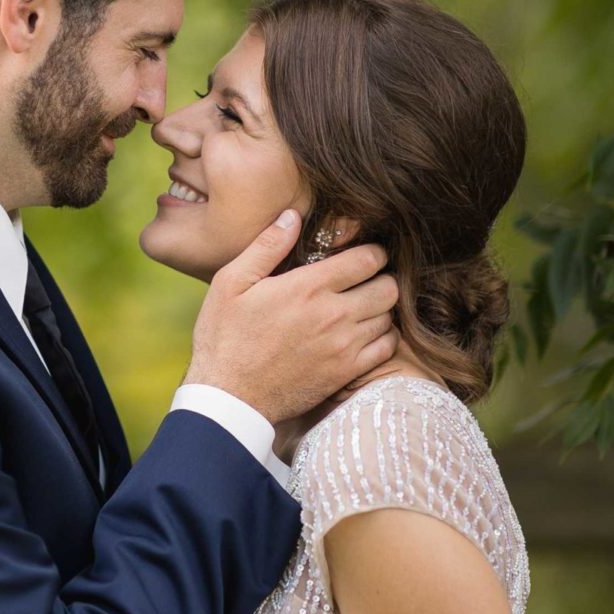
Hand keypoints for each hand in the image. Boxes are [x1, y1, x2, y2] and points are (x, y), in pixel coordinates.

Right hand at [184, 209, 399, 424]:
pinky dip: (381, 338)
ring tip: (359, 309)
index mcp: (308, 287)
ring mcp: (344, 346)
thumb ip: (266, 247)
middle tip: (363, 282)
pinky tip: (360, 335)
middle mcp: (334, 314)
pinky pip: (387, 348)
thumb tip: (292, 215)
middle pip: (388, 287)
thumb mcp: (230, 284)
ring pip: (389, 317)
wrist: (229, 397)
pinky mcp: (346, 372)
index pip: (368, 259)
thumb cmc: (224, 338)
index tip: (361, 256)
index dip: (371, 253)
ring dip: (379, 309)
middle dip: (380, 278)